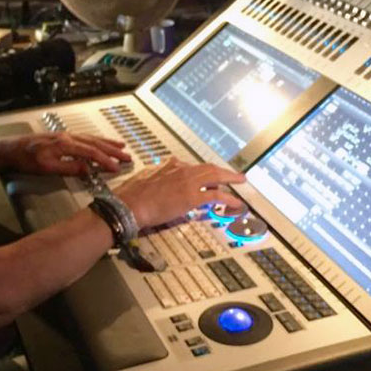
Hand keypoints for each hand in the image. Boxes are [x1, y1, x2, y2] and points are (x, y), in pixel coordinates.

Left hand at [0, 133, 130, 176]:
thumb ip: (70, 168)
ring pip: (91, 138)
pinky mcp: (62, 137)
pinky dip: (96, 140)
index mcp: (65, 144)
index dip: (106, 161)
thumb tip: (89, 170)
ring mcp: (65, 135)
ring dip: (107, 143)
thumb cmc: (25, 160)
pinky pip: (84, 137)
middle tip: (127, 157)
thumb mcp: (47, 168)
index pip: (91, 153)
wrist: (9, 149)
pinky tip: (100, 142)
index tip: (117, 168)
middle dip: (112, 151)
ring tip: (121, 147)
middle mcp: (68, 137)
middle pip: (95, 143)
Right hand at [113, 157, 246, 228]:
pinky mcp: (192, 197)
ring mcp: (188, 183)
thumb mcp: (144, 176)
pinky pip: (216, 196)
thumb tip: (159, 168)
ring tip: (240, 181)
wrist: (130, 204)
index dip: (203, 171)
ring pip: (216, 176)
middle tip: (235, 174)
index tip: (208, 175)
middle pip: (208, 168)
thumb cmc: (132, 195)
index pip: (191, 166)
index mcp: (170, 166)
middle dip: (223, 171)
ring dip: (230, 178)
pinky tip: (236, 203)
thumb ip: (156, 172)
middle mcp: (181, 170)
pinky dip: (229, 198)